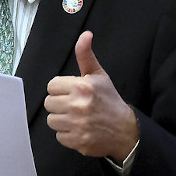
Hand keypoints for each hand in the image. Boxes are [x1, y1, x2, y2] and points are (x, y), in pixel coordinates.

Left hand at [45, 31, 138, 160]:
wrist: (126, 130)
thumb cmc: (109, 100)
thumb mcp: (99, 75)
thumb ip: (86, 55)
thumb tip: (85, 34)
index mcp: (82, 87)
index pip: (51, 86)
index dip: (61, 89)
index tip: (72, 92)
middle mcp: (79, 105)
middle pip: (49, 103)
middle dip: (59, 104)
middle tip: (74, 105)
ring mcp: (78, 125)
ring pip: (52, 120)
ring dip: (62, 120)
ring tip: (76, 118)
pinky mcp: (78, 141)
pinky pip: (59, 136)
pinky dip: (67, 134)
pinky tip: (80, 129)